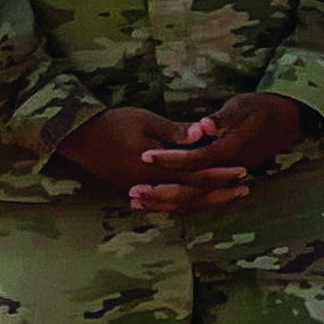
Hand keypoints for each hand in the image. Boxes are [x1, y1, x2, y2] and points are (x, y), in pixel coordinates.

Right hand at [59, 105, 256, 212]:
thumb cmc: (113, 123)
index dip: (220, 174)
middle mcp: (150, 185)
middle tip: (244, 189)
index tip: (242, 171)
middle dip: (219, 192)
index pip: (196, 175)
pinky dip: (182, 202)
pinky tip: (195, 201)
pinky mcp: (133, 188)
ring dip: (204, 199)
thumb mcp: (146, 121)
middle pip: (191, 194)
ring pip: (179, 201)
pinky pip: (164, 201)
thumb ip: (176, 131)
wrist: (78, 137)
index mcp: (156, 168)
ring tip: (226, 196)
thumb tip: (204, 133)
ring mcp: (141, 189)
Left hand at [124, 92, 311, 211]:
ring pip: (193, 197)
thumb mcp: (243, 106)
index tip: (145, 156)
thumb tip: (204, 127)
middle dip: (161, 191)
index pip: (196, 160)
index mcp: (231, 150)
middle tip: (134, 192)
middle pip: (192, 187)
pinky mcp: (223, 179)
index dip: (170, 159)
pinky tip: (155, 201)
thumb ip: (222, 119)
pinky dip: (176, 200)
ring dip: (165, 201)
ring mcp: (227, 177)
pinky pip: (198, 195)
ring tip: (137, 201)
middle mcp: (228, 169)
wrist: (288, 119)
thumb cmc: (264, 108)